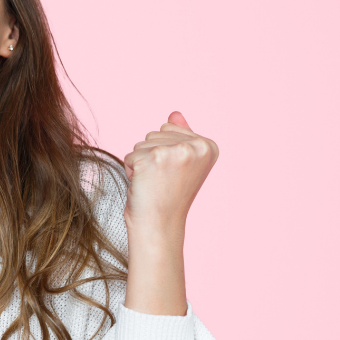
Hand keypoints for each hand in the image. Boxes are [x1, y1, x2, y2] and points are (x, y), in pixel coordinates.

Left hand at [121, 112, 217, 315]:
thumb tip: (175, 113)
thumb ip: (180, 136)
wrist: (159, 226)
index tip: (173, 174)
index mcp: (209, 146)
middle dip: (151, 156)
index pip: (169, 128)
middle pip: (154, 133)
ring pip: (141, 143)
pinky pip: (130, 155)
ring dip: (140, 163)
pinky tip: (144, 186)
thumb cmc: (167, 196)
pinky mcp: (153, 159)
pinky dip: (131, 171)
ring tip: (153, 184)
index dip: (164, 152)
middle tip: (161, 180)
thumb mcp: (180, 163)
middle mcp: (196, 147)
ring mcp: (176, 152)